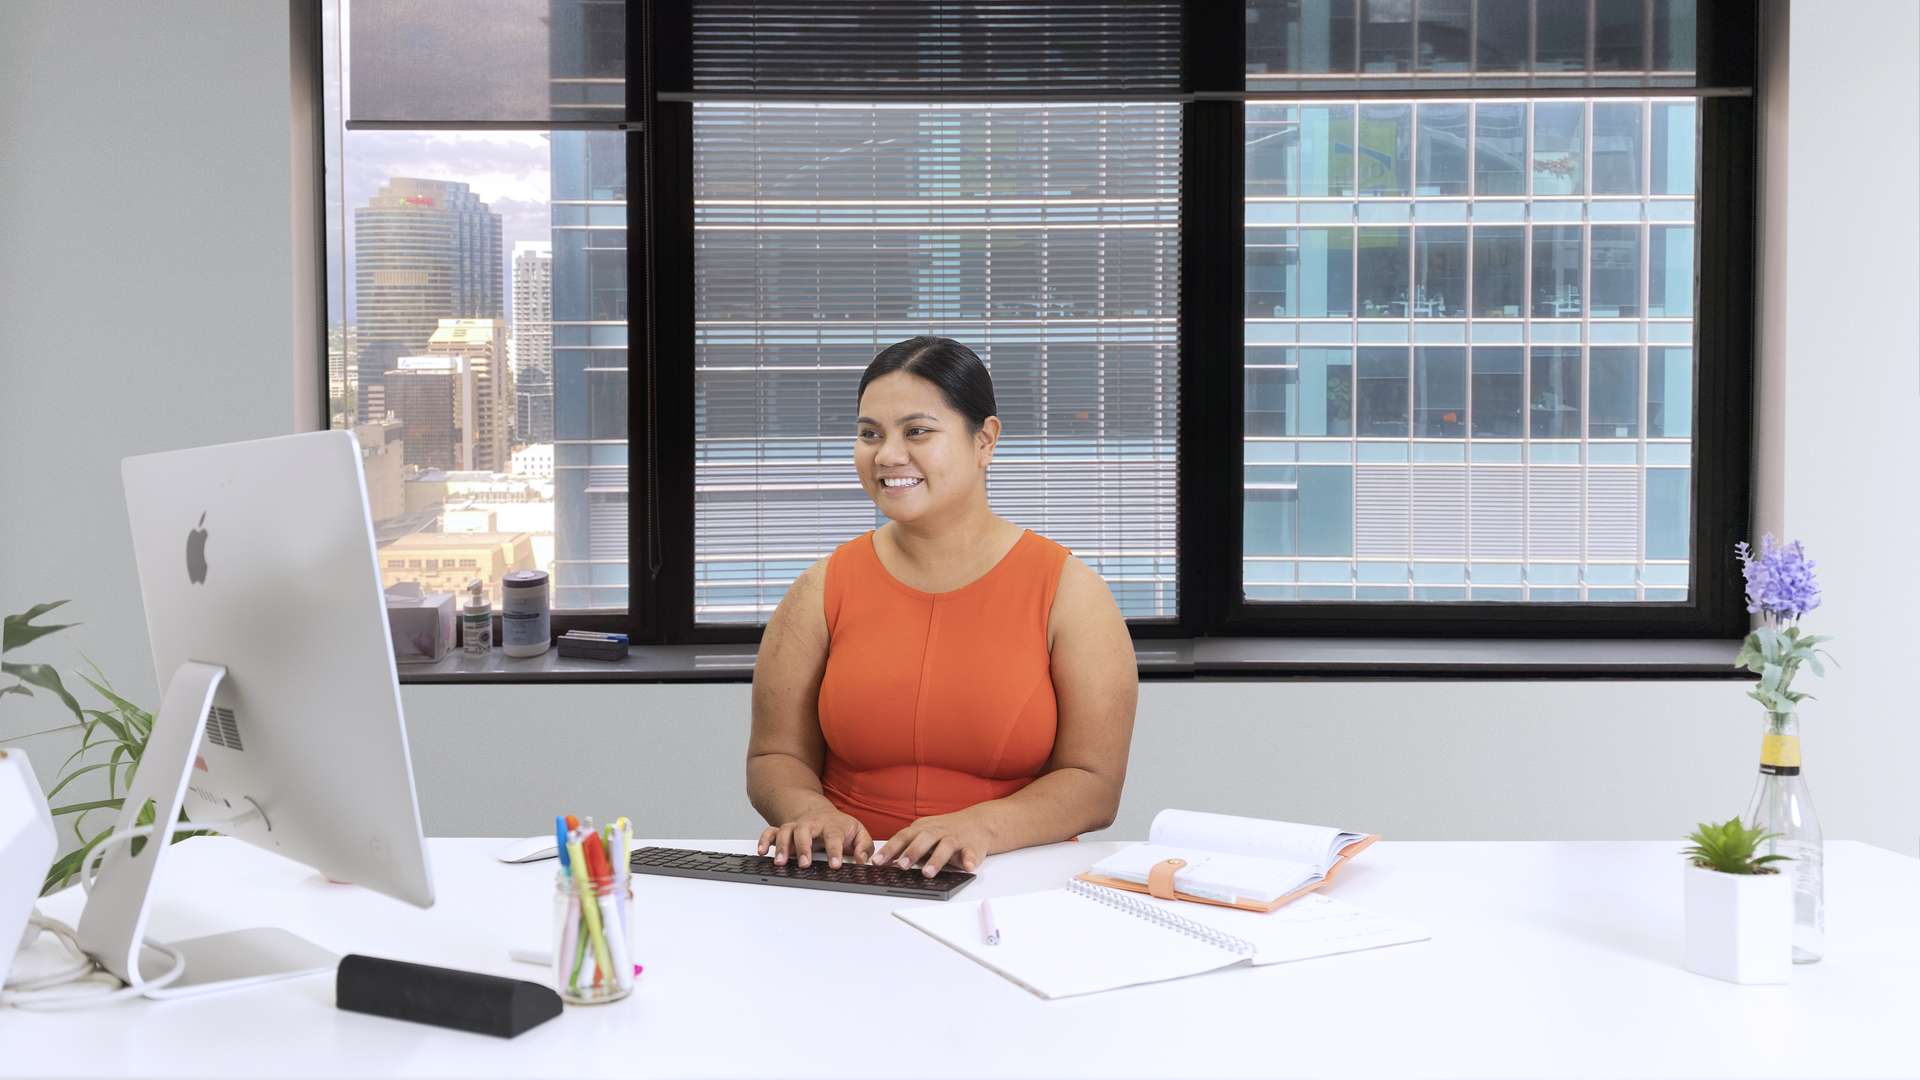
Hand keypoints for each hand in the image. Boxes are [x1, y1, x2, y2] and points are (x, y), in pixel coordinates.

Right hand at [756, 806, 871, 868]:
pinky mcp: (783, 831)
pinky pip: (770, 832)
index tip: (835, 865)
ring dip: (781, 846)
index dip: (834, 850)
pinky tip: (762, 851)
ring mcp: (796, 827)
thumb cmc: (840, 828)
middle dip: (803, 847)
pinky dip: (764, 840)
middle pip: (805, 831)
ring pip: (786, 831)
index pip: (833, 836)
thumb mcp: (858, 834)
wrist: (822, 814)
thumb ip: (863, 848)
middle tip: (805, 863)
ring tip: (780, 862)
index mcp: (832, 826)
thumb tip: (862, 861)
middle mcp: (812, 825)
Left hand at [870, 810, 993, 876]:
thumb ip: (908, 847)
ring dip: (936, 860)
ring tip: (927, 873)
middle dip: (912, 852)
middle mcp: (938, 831)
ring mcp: (956, 838)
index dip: (890, 849)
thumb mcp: (924, 834)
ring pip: (945, 846)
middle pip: (924, 839)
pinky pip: (971, 853)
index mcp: (923, 828)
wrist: (979, 823)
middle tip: (901, 866)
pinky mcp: (972, 846)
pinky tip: (967, 867)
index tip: (877, 862)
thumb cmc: (945, 831)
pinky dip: (969, 859)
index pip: (903, 836)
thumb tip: (886, 863)